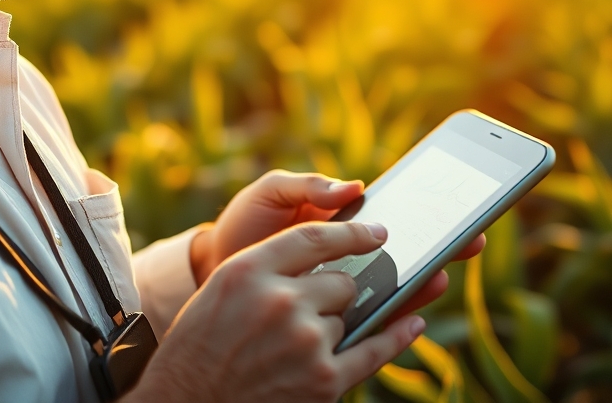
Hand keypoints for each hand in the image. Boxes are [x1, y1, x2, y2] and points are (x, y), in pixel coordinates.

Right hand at [128, 221, 428, 402]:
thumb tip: (328, 257)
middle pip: (341, 281)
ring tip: (294, 349)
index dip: (351, 231)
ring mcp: (305, 341)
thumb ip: (269, 267)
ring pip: (348, 318)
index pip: (313, 238)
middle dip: (334, 295)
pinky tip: (411, 324)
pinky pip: (374, 350)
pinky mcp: (324, 380)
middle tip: (308, 312)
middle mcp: (280, 301)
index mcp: (248, 271)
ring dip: (333, 329)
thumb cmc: (201, 347)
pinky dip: (396, 337)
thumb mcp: (224, 290)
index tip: (376, 230)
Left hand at [188, 170, 486, 316]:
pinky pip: (370, 317)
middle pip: (406, 252)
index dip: (426, 212)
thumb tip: (354, 189)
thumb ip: (308, 186)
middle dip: (439, 245)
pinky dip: (393, 314)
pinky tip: (410, 307)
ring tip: (441, 273)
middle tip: (470, 241)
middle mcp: (350, 256)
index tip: (458, 207)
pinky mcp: (330, 319)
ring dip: (422, 280)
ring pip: (395, 286)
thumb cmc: (243, 225)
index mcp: (342, 222)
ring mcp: (343, 288)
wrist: (210, 268)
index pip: (394, 217)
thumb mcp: (270, 193)